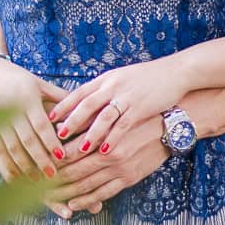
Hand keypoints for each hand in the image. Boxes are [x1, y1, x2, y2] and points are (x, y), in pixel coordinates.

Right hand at [0, 59, 66, 181]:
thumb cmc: (16, 78)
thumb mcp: (38, 83)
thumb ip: (58, 97)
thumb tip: (82, 109)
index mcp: (26, 98)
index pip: (40, 124)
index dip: (50, 141)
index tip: (61, 157)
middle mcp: (9, 111)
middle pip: (26, 140)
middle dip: (40, 159)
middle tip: (52, 176)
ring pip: (11, 149)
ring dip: (24, 167)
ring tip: (37, 181)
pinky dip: (5, 167)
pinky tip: (15, 180)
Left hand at [45, 116, 169, 216]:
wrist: (172, 122)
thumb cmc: (140, 111)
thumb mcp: (114, 110)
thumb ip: (91, 120)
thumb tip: (63, 124)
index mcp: (103, 133)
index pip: (68, 149)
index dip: (50, 159)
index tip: (34, 164)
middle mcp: (109, 152)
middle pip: (73, 169)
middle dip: (52, 179)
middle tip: (33, 186)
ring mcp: (120, 167)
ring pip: (86, 184)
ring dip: (65, 193)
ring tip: (48, 198)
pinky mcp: (130, 177)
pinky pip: (105, 192)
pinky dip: (87, 200)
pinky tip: (73, 204)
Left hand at [49, 57, 187, 147]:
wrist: (175, 73)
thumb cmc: (147, 79)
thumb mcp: (121, 79)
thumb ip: (104, 90)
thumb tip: (85, 103)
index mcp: (106, 79)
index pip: (79, 93)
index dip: (63, 106)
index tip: (49, 118)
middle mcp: (112, 86)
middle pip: (86, 105)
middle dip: (70, 122)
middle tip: (56, 138)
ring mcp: (126, 97)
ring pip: (102, 117)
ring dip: (89, 134)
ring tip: (78, 149)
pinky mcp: (140, 108)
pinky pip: (122, 125)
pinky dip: (112, 138)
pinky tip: (104, 151)